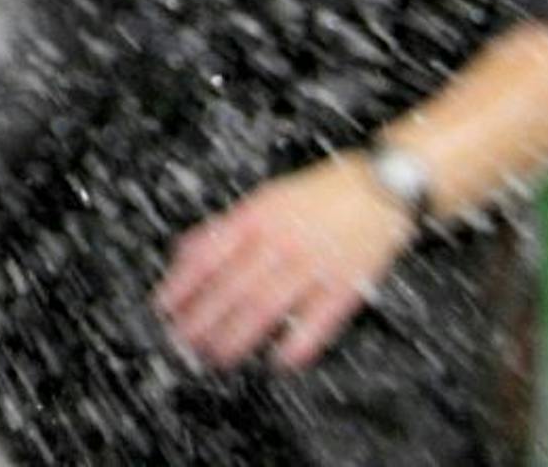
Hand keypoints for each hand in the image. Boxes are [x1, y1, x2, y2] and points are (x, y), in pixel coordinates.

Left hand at [154, 157, 415, 371]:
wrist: (383, 186)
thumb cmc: (320, 192)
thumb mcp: (265, 197)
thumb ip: (227, 226)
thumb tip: (184, 251)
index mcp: (258, 216)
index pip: (209, 253)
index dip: (182, 283)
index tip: (164, 305)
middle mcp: (282, 239)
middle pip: (233, 285)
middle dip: (203, 317)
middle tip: (183, 340)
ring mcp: (315, 262)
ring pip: (268, 304)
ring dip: (239, 335)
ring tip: (218, 355)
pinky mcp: (348, 282)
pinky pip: (319, 318)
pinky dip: (299, 342)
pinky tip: (280, 361)